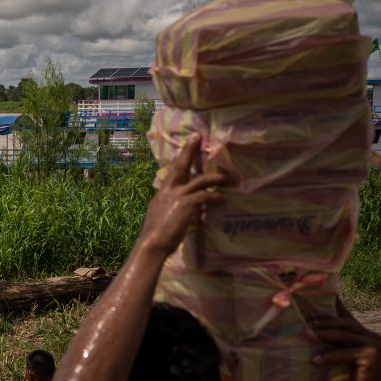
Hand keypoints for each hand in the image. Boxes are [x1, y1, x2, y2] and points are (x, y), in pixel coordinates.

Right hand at [137, 136, 225, 254]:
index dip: (180, 157)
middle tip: (198, 137)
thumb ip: (174, 208)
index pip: (172, 171)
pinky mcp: (188, 204)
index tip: (188, 143)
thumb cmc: (155, 235)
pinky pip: (206, 196)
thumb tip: (192, 208)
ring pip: (200, 180)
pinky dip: (216, 196)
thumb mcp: (161, 216)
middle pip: (181, 165)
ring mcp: (178, 196)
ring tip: (228, 179)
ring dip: (216, 178)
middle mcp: (169, 190)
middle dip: (189, 150)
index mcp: (162, 193)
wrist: (152, 243)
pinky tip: (222, 199)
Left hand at [311, 299, 380, 380]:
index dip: (334, 303)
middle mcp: (369, 335)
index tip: (319, 294)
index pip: (346, 315)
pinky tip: (315, 360)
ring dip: (323, 335)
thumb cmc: (352, 376)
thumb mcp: (342, 356)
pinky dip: (329, 356)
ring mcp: (373, 345)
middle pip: (344, 323)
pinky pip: (345, 353)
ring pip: (344, 335)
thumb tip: (307, 333)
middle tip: (306, 324)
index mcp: (362, 332)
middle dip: (323, 322)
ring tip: (307, 336)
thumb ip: (334, 343)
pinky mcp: (371, 356)